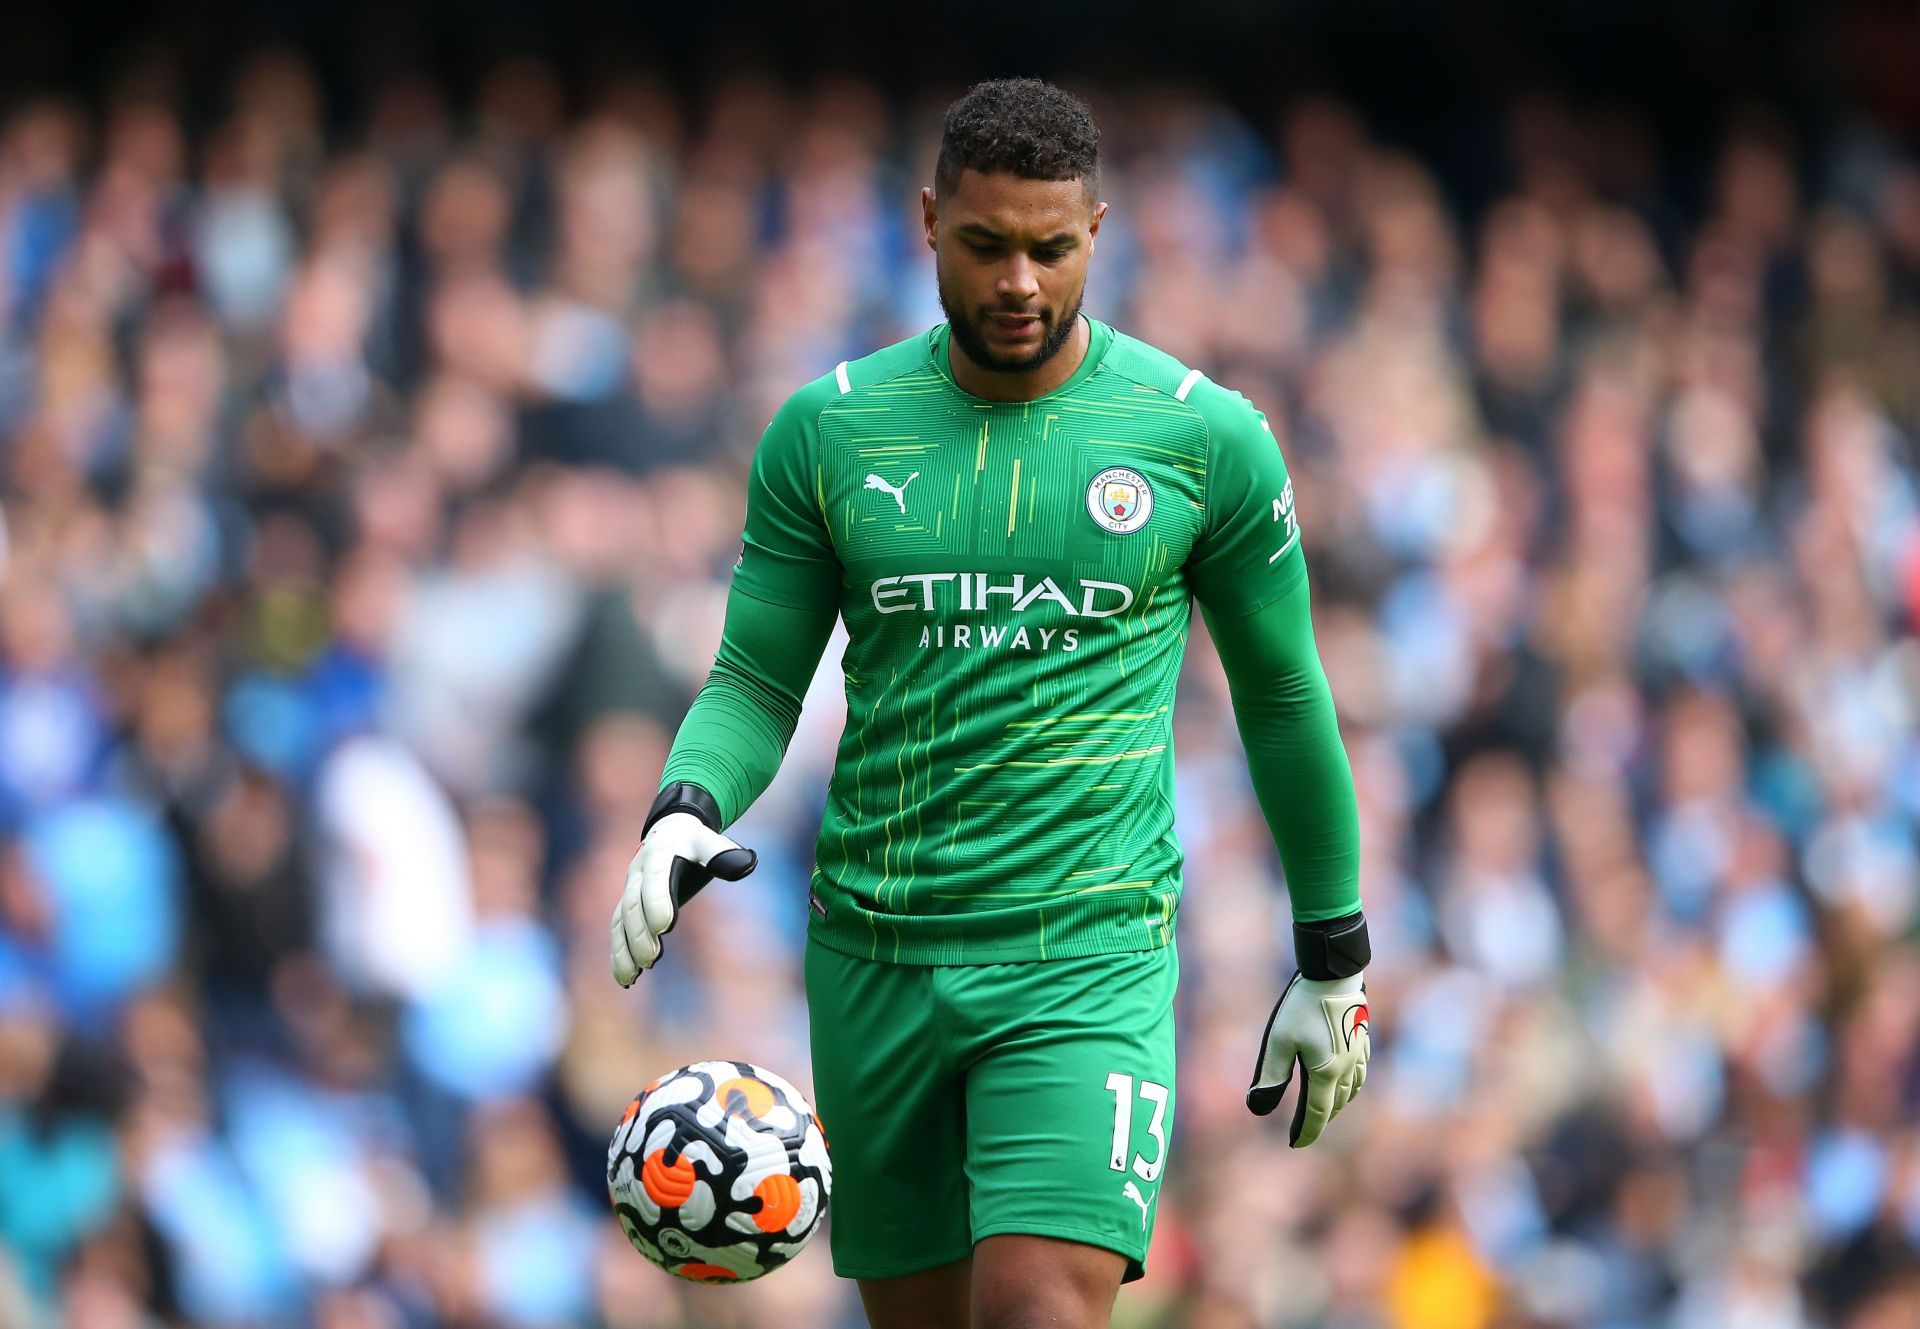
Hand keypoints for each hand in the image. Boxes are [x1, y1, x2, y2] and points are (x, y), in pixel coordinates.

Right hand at [609, 812, 756, 985]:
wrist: (669, 831)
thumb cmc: (694, 842)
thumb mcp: (709, 841)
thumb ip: (723, 853)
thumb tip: (747, 864)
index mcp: (659, 854)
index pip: (656, 878)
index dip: (657, 901)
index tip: (666, 927)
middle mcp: (637, 873)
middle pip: (633, 905)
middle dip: (640, 933)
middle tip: (652, 959)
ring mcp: (628, 890)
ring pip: (620, 922)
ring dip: (624, 950)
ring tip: (632, 977)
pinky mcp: (625, 906)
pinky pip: (617, 931)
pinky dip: (618, 955)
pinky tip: (626, 979)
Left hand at [1246, 971, 1369, 1146]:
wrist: (1334, 975)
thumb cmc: (1303, 1007)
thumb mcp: (1279, 1042)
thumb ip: (1271, 1077)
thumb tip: (1257, 1108)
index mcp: (1326, 1073)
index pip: (1317, 1114)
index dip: (1306, 1132)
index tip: (1295, 1144)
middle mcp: (1347, 1068)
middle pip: (1335, 1104)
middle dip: (1320, 1120)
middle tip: (1304, 1129)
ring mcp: (1358, 1054)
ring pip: (1351, 1091)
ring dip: (1337, 1104)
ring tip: (1323, 1109)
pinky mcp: (1362, 1040)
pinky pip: (1360, 1074)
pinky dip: (1351, 1086)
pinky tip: (1344, 1081)